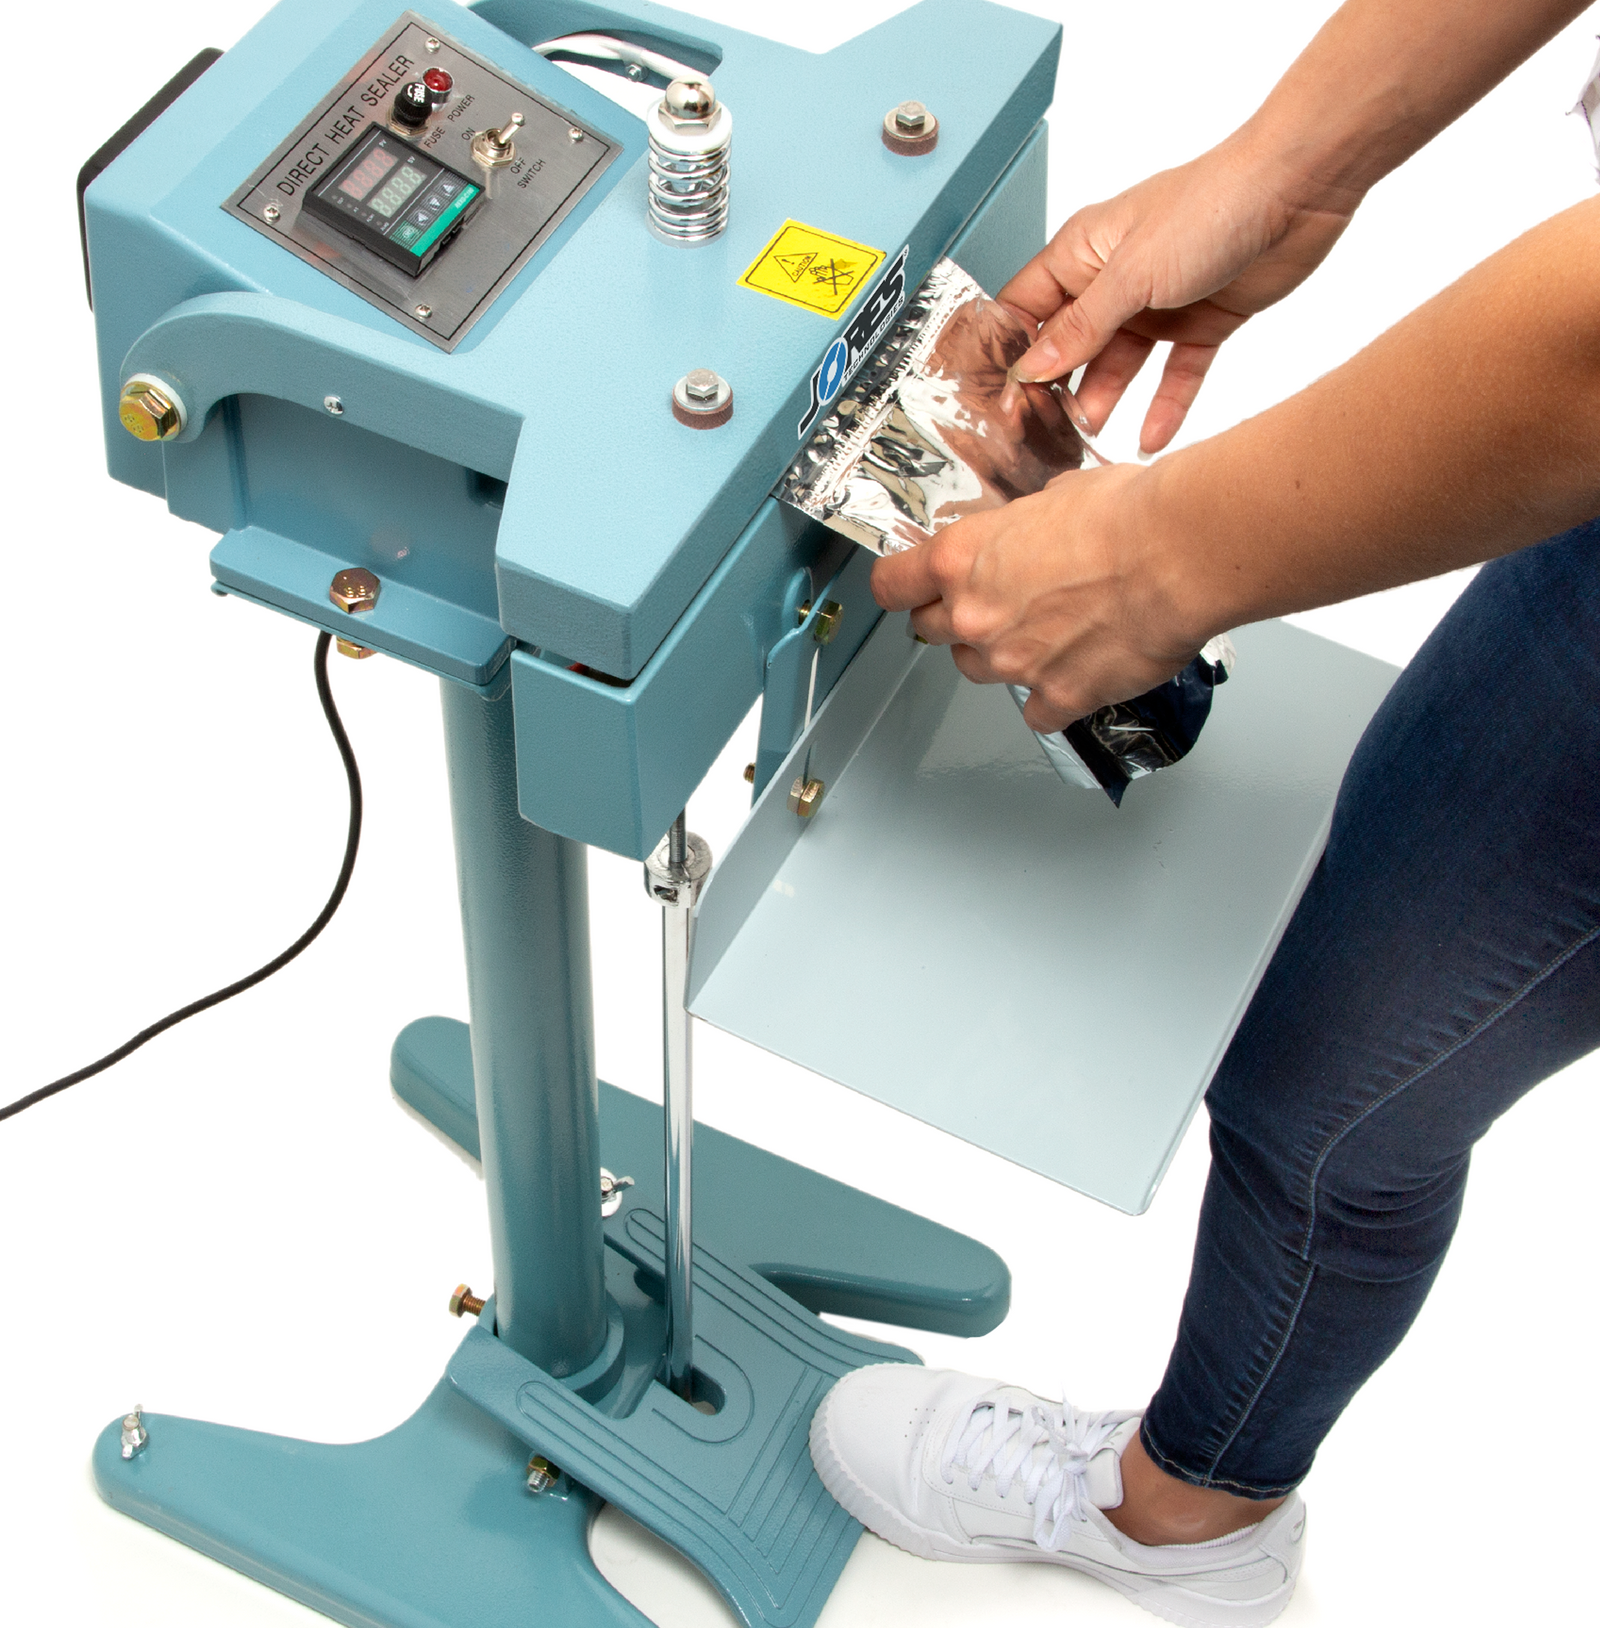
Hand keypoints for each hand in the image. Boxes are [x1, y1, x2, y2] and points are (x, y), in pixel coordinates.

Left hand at [870, 463, 1209, 733]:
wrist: (1180, 554)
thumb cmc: (1129, 516)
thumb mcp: (1054, 497)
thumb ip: (1021, 529)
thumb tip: (1029, 534)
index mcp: (963, 559)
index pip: (892, 585)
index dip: (898, 586)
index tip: (906, 587)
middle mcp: (977, 616)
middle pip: (931, 632)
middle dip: (956, 617)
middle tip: (997, 601)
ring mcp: (1014, 663)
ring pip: (978, 671)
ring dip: (1000, 655)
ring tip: (1047, 628)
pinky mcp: (1058, 696)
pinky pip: (1038, 711)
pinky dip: (1054, 695)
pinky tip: (1078, 669)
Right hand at [999, 136, 1360, 452]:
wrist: (1298, 188)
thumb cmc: (1212, 202)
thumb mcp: (1131, 274)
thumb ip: (1082, 328)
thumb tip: (1034, 367)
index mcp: (1085, 251)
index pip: (1028, 307)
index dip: (1012, 350)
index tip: (1001, 393)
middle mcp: (1116, 279)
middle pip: (1072, 344)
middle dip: (1057, 386)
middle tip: (1042, 426)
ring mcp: (1158, 303)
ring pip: (1120, 365)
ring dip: (1105, 400)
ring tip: (1089, 435)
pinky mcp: (1202, 322)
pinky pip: (1175, 375)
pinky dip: (1164, 407)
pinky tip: (1150, 439)